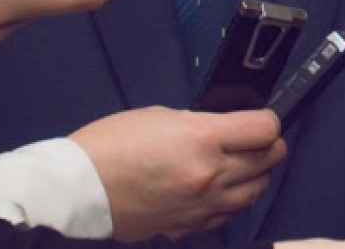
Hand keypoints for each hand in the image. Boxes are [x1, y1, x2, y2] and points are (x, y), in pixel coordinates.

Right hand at [71, 106, 285, 241]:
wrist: (75, 189)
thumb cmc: (111, 144)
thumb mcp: (163, 117)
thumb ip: (202, 124)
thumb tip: (226, 131)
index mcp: (202, 139)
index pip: (265, 128)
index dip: (269, 121)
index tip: (261, 120)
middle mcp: (209, 174)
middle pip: (268, 159)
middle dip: (269, 146)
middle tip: (258, 141)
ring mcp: (200, 205)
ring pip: (255, 191)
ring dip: (256, 176)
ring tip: (245, 165)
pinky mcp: (186, 226)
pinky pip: (227, 215)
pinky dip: (231, 202)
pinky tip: (220, 191)